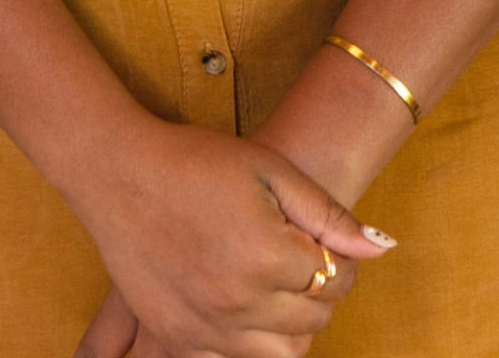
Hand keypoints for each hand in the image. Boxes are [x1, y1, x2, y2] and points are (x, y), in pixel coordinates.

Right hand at [67, 120, 390, 357]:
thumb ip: (327, 214)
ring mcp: (206, 327)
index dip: (339, 260)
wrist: (119, 171)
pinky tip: (242, 308)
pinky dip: (247, 344)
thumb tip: (379, 249)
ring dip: (291, 326)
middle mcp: (240, 302)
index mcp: (267, 256)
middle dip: (320, 292)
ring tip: (275, 285)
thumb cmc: (195, 160)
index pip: (335, 280)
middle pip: (312, 322)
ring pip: (280, 356)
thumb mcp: (270, 170)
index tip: (323, 241)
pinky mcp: (177, 337)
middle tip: (302, 260)